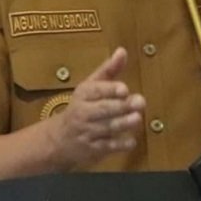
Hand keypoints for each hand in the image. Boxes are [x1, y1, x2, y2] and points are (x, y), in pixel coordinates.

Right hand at [47, 46, 145, 168]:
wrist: (60, 138)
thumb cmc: (82, 106)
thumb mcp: (91, 86)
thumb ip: (109, 70)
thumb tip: (122, 51)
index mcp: (84, 94)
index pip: (96, 90)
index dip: (110, 89)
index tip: (124, 89)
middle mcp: (84, 112)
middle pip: (103, 109)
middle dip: (121, 106)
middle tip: (140, 102)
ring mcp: (88, 132)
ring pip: (106, 128)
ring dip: (123, 124)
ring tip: (137, 119)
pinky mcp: (93, 149)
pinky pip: (107, 147)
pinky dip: (119, 145)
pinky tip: (131, 142)